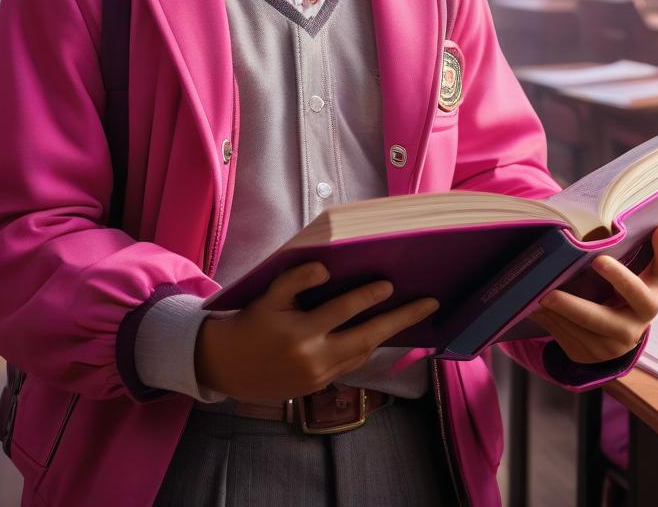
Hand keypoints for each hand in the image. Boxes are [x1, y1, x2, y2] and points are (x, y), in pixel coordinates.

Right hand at [195, 261, 438, 400]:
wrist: (228, 367)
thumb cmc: (250, 323)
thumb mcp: (268, 296)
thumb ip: (296, 279)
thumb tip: (326, 270)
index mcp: (301, 335)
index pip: (343, 311)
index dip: (368, 296)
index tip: (390, 284)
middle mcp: (315, 359)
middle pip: (368, 337)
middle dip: (401, 319)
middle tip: (429, 303)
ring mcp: (320, 377)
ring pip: (364, 353)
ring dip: (389, 334)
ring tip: (413, 314)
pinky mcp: (319, 387)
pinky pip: (351, 364)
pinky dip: (368, 346)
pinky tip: (381, 332)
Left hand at [528, 222, 657, 363]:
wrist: (618, 337)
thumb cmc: (628, 294)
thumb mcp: (643, 276)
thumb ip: (655, 253)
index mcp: (649, 301)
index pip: (652, 282)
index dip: (639, 268)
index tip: (613, 252)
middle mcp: (634, 328)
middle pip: (602, 320)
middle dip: (575, 307)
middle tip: (549, 293)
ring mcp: (610, 347)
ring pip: (576, 331)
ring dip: (554, 314)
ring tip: (533, 296)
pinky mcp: (589, 355)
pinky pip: (563, 337)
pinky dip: (548, 320)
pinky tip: (533, 307)